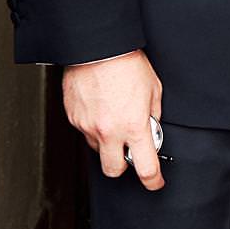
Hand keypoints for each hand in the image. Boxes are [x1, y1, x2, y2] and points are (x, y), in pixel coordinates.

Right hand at [63, 50, 164, 189]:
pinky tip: (100, 107)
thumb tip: (151, 128)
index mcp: (133, 126)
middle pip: (113, 171)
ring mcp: (88, 126)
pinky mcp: (73, 118)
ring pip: (97, 149)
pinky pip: (84, 131)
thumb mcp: (153, 88)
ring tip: (113, 116)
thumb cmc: (127, 62)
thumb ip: (153, 114)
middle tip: (129, 150)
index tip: (156, 182)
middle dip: (123, 166)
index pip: (145, 168)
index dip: (153, 180)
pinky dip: (94, 126)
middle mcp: (109, 131)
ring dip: (107, 142)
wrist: (98, 46)